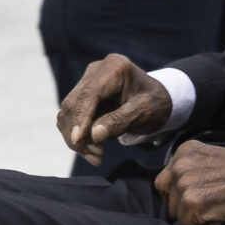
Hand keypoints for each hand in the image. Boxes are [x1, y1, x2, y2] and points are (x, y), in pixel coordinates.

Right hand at [56, 55, 172, 164]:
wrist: (156, 101)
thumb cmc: (154, 103)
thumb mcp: (145, 112)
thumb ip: (120, 121)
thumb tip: (94, 134)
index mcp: (114, 68)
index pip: (89, 93)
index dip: (81, 117)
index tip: (78, 140)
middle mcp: (96, 71)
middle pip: (74, 103)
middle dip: (80, 133)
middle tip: (97, 155)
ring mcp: (87, 82)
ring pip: (68, 112)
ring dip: (76, 138)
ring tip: (97, 156)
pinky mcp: (82, 96)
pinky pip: (70, 117)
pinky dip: (77, 136)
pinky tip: (91, 150)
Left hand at [156, 142, 224, 224]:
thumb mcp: (211, 160)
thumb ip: (191, 170)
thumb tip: (178, 191)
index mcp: (184, 152)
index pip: (164, 181)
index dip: (178, 194)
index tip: (197, 196)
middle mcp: (180, 165)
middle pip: (166, 198)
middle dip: (183, 207)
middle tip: (206, 205)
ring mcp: (184, 184)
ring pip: (176, 214)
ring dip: (195, 217)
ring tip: (217, 207)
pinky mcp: (192, 203)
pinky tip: (220, 215)